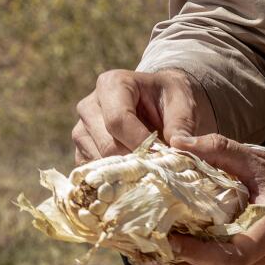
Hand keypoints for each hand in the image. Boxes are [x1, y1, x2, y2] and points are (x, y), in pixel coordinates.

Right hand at [72, 68, 211, 162]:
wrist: (158, 106)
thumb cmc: (169, 101)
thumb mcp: (183, 105)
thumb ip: (181, 125)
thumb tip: (180, 148)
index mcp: (111, 84)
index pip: (118, 120)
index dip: (140, 143)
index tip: (163, 157)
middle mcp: (89, 106)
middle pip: (107, 145)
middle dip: (136, 161)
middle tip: (160, 168)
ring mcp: (81, 131)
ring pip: (99, 162)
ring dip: (126, 172)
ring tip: (149, 168)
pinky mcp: (80, 152)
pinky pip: (94, 173)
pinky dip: (115, 180)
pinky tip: (135, 176)